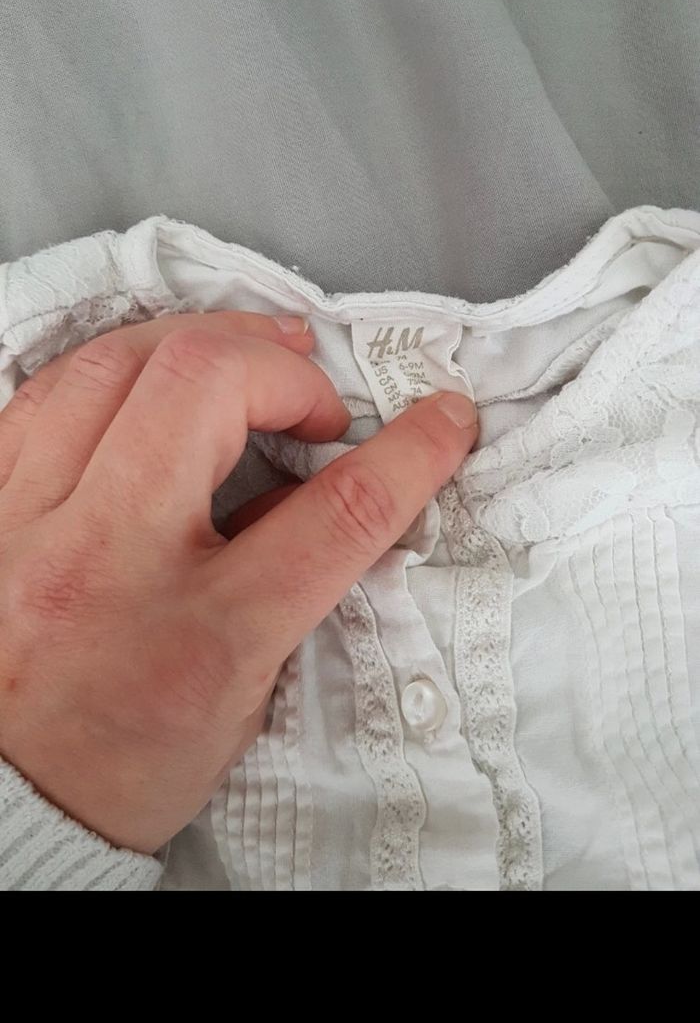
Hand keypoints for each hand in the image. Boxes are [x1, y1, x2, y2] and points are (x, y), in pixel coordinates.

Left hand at [0, 312, 477, 853]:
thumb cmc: (119, 765)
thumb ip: (288, 585)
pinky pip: (44, 391)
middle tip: (312, 395)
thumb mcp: (243, 698)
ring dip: (199, 339)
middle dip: (282, 368)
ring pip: (114, 362)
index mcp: (199, 637)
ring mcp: (27, 524)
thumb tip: (309, 481)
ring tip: (244, 351)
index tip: (440, 422)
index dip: (409, 452)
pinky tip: (148, 374)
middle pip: (204, 386)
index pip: (333, 513)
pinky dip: (114, 367)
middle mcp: (105, 561)